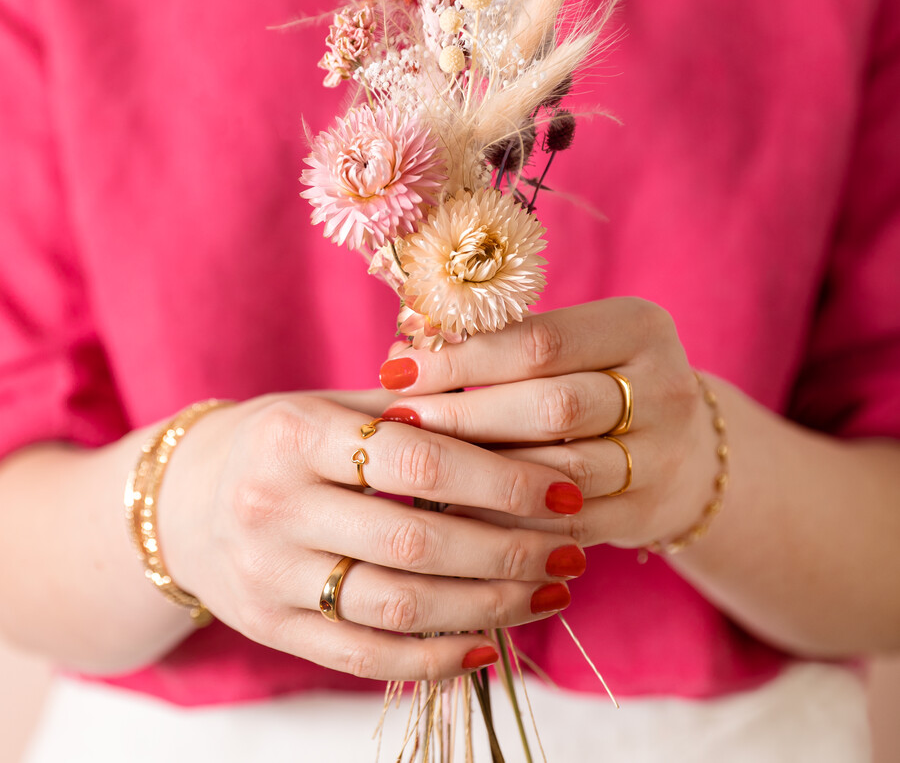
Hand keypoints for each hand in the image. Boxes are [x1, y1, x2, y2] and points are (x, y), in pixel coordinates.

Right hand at [155, 389, 584, 681]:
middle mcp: (273, 507)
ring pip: (398, 608)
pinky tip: (491, 645)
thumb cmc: (280, 440)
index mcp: (295, 435)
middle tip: (573, 550)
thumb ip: (413, 409)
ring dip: (489, 605)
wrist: (184, 501)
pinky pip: (366, 658)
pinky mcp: (273, 629)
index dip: (500, 478)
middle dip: (509, 550)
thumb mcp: (330, 407)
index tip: (564, 488)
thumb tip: (520, 413)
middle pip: (415, 541)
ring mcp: (269, 578)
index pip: (416, 460)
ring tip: (552, 592)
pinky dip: (436, 659)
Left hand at [378, 299, 716, 549]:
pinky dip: (506, 520)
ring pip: (558, 474)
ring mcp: (663, 457)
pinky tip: (456, 511)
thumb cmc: (595, 380)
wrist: (684, 449)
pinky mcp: (646, 513)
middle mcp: (664, 389)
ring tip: (417, 469)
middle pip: (552, 408)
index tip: (396, 369)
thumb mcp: (571, 345)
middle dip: (465, 417)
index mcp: (639, 327)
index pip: (540, 341)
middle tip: (399, 424)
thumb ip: (499, 342)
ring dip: (480, 475)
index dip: (463, 358)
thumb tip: (404, 348)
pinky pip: (564, 524)